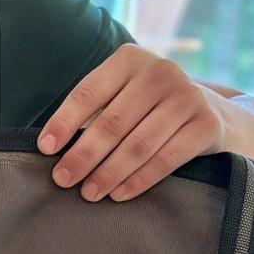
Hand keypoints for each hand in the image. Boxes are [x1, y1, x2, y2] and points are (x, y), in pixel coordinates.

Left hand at [37, 43, 226, 201]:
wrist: (209, 111)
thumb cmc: (145, 107)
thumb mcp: (119, 95)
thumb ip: (92, 112)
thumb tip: (51, 148)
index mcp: (129, 60)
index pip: (88, 93)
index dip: (64, 122)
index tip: (45, 149)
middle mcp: (160, 72)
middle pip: (112, 122)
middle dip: (83, 155)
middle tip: (63, 179)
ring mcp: (188, 97)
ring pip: (138, 143)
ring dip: (109, 172)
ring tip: (89, 193)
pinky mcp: (207, 124)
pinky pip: (166, 158)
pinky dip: (139, 179)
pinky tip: (119, 194)